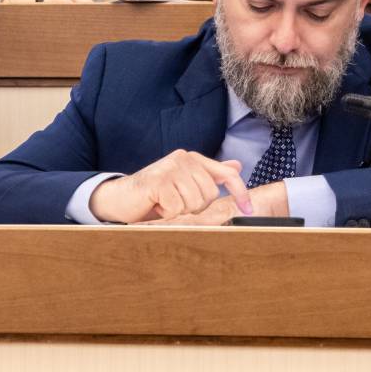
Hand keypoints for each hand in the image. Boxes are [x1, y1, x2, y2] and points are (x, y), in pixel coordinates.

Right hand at [88, 150, 251, 223]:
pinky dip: (167, 213)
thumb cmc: (154, 193)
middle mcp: (182, 158)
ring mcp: (170, 168)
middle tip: (175, 202)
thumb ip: (210, 174)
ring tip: (164, 203)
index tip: (249, 209)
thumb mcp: (185, 182)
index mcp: (191, 158)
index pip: (227, 174)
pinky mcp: (158, 181)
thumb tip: (237, 165)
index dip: (240, 192)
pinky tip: (156, 205)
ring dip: (179, 210)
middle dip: (195, 206)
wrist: (121, 198)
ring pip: (195, 203)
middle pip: (210, 195)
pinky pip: (177, 208)